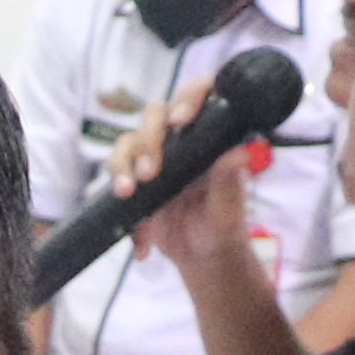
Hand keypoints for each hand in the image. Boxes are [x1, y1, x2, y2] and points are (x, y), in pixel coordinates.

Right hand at [106, 70, 275, 286]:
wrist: (200, 258)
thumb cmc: (223, 230)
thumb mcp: (229, 212)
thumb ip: (229, 184)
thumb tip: (238, 155)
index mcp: (211, 140)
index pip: (203, 97)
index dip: (190, 96)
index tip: (180, 119)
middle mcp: (182, 141)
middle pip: (155, 115)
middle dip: (148, 140)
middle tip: (149, 173)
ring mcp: (156, 157)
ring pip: (128, 140)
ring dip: (124, 164)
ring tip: (129, 193)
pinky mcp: (134, 176)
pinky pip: (116, 171)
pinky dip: (119, 194)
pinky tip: (138, 231)